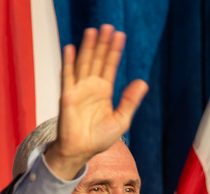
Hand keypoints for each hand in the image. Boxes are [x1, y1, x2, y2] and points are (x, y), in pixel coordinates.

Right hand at [47, 25, 148, 178]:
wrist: (81, 151)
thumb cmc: (100, 138)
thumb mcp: (121, 120)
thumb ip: (130, 100)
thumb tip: (143, 82)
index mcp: (104, 91)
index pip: (110, 66)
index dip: (115, 51)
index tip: (120, 35)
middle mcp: (91, 87)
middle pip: (98, 60)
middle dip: (103, 44)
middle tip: (108, 26)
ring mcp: (78, 89)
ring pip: (84, 63)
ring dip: (88, 47)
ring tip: (93, 31)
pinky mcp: (67, 96)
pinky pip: (68, 76)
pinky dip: (69, 62)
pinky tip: (71, 48)